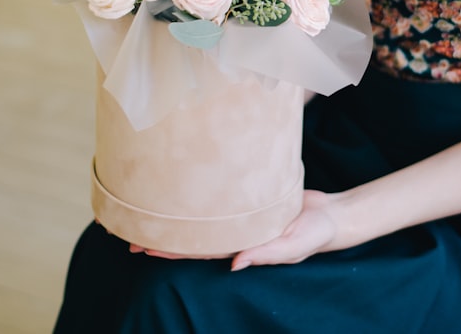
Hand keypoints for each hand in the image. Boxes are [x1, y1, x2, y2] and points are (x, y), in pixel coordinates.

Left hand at [125, 190, 342, 267]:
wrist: (331, 215)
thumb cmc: (315, 233)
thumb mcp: (294, 246)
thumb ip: (266, 254)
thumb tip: (235, 265)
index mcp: (242, 247)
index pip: (199, 250)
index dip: (171, 251)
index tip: (143, 247)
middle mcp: (236, 233)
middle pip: (192, 237)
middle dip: (162, 237)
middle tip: (128, 233)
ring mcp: (242, 217)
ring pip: (202, 220)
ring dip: (176, 220)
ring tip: (146, 214)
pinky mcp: (250, 201)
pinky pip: (219, 201)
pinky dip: (199, 201)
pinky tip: (184, 194)